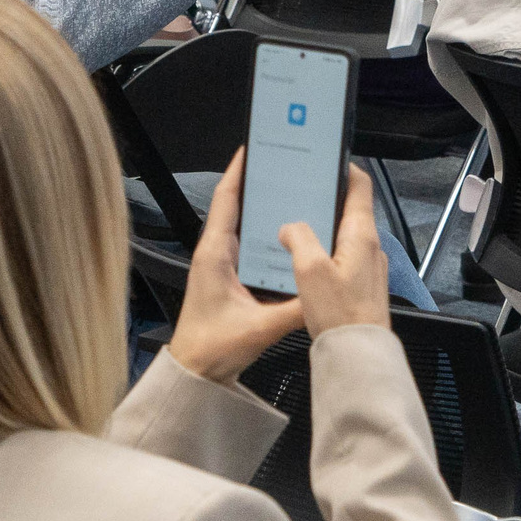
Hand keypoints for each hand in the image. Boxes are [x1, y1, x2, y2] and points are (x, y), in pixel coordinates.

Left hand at [165, 150, 302, 384]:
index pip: (227, 198)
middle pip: (237, 205)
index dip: (240, 169)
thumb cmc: (211, 349)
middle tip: (285, 166)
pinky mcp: (230, 278)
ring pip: (245, 226)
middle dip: (259, 183)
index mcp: (215, 253)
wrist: (195, 375)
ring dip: (264, 209)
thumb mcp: (260, 326)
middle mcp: (216, 253)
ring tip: (290, 194)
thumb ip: (295, 308)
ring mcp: (222, 265)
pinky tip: (287, 237)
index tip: (254, 146)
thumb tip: (324, 290)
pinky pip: (249, 247)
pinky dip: (266, 236)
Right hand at [280, 164, 387, 337]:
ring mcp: (368, 267)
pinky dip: (325, 253)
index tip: (326, 161)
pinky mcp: (361, 285)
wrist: (357, 353)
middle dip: (326, 200)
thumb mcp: (310, 270)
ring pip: (345, 236)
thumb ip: (299, 238)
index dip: (343, 169)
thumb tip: (291, 228)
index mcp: (362, 235)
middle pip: (351, 210)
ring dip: (323, 229)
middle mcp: (370, 247)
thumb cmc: (341, 314)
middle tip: (301, 195)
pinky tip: (305, 264)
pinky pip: (343, 258)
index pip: (360, 185)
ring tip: (297, 228)